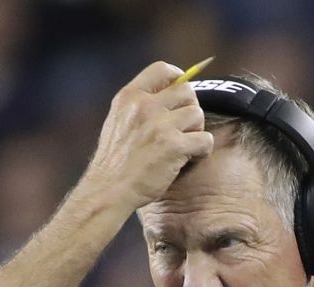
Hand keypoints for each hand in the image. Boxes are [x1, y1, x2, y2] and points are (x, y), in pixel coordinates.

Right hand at [84, 61, 214, 209]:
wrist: (108, 190)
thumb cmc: (115, 162)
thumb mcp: (118, 122)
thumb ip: (139, 106)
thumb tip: (170, 93)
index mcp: (129, 97)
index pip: (161, 69)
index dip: (178, 77)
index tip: (181, 90)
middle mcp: (144, 106)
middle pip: (187, 92)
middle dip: (190, 109)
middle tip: (184, 128)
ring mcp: (159, 125)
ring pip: (197, 114)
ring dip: (196, 131)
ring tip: (184, 146)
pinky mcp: (174, 146)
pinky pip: (205, 139)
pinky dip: (202, 150)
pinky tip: (191, 158)